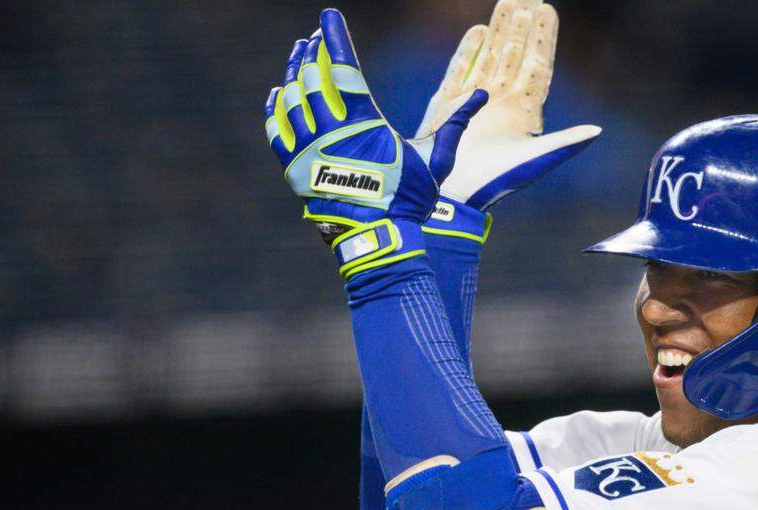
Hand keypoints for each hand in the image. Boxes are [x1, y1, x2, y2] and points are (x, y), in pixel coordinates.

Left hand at [264, 9, 485, 277]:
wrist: (379, 239)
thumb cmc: (410, 199)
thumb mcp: (436, 159)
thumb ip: (455, 123)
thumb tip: (482, 95)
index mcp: (365, 124)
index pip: (344, 68)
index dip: (336, 38)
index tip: (328, 16)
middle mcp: (331, 133)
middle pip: (313, 78)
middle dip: (314, 52)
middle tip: (314, 38)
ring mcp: (309, 151)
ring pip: (293, 100)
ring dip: (294, 73)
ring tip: (298, 57)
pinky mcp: (296, 169)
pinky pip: (276, 131)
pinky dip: (275, 109)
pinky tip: (278, 94)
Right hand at [416, 0, 600, 209]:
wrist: (452, 191)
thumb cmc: (496, 180)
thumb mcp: (534, 159)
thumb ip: (564, 142)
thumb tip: (597, 131)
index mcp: (524, 113)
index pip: (538, 67)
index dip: (543, 39)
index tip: (548, 10)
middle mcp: (502, 104)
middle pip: (515, 56)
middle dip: (522, 26)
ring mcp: (475, 101)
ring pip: (491, 56)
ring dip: (500, 30)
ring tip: (507, 1)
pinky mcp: (449, 103)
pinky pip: (462, 69)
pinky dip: (470, 51)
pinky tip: (479, 31)